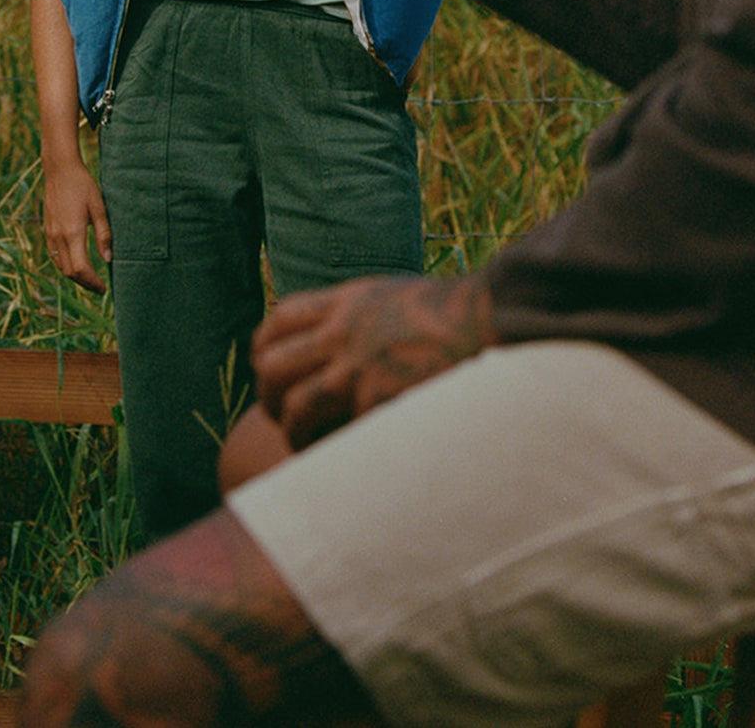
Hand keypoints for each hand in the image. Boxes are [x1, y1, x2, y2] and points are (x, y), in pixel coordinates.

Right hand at [42, 162, 111, 293]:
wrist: (60, 169)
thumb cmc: (83, 185)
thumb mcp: (99, 207)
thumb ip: (104, 234)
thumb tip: (108, 259)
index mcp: (73, 233)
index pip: (81, 269)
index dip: (92, 282)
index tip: (104, 288)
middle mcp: (58, 237)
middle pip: (69, 272)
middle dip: (84, 284)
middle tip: (99, 288)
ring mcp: (50, 233)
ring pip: (60, 266)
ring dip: (75, 276)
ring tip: (90, 278)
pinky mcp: (47, 229)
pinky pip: (55, 255)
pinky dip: (65, 265)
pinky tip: (77, 262)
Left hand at [252, 274, 494, 450]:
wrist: (489, 320)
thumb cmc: (453, 314)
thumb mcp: (395, 296)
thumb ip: (362, 315)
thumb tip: (341, 340)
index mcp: (347, 302)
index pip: (280, 320)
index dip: (264, 348)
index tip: (268, 368)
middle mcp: (342, 333)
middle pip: (273, 365)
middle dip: (268, 394)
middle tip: (280, 413)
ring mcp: (356, 368)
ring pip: (294, 405)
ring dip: (292, 429)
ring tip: (303, 443)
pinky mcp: (375, 401)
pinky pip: (332, 433)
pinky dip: (328, 449)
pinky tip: (339, 458)